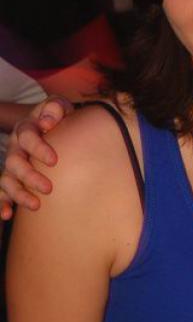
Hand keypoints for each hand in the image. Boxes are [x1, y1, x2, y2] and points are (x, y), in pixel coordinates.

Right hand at [0, 96, 73, 219]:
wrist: (47, 121)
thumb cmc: (57, 116)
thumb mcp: (58, 106)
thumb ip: (55, 108)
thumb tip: (47, 122)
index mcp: (26, 128)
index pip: (27, 137)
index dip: (38, 148)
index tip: (54, 160)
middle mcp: (15, 146)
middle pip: (15, 162)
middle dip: (30, 176)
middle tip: (49, 188)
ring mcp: (12, 162)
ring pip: (8, 179)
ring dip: (18, 193)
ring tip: (35, 206)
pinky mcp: (12, 175)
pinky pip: (2, 190)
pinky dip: (2, 202)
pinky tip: (7, 215)